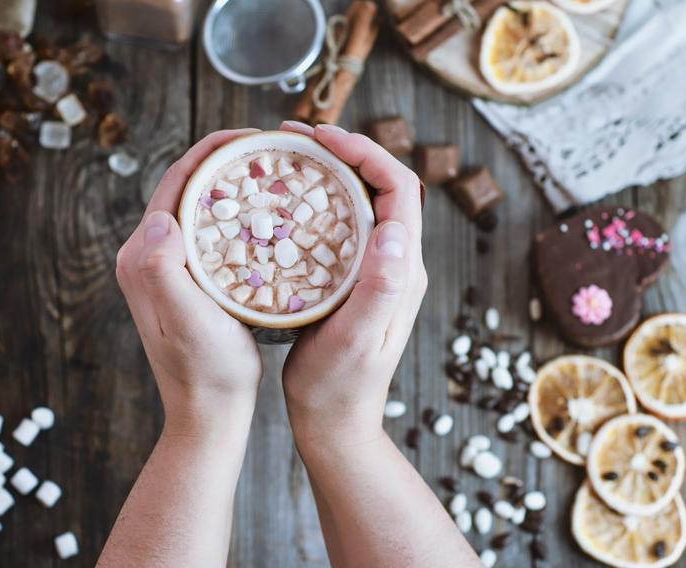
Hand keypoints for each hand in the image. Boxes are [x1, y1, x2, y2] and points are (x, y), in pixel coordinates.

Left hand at [116, 129, 263, 438]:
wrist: (208, 413)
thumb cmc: (205, 372)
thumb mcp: (188, 321)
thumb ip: (164, 270)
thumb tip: (160, 219)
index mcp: (142, 256)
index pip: (175, 182)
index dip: (212, 150)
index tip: (254, 135)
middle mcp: (147, 256)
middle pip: (186, 188)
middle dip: (226, 159)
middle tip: (273, 148)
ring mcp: (166, 268)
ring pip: (200, 207)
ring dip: (231, 183)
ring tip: (274, 171)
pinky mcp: (186, 281)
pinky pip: (210, 231)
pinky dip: (236, 213)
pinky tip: (267, 215)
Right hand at [280, 122, 427, 449]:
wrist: (334, 422)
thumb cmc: (339, 386)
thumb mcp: (357, 339)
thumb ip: (379, 288)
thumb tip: (393, 230)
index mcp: (401, 269)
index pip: (399, 188)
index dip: (366, 152)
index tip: (322, 138)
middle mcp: (394, 262)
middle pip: (380, 185)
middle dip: (344, 151)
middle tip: (295, 137)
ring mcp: (374, 270)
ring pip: (360, 201)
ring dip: (330, 171)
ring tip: (288, 157)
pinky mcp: (352, 280)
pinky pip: (342, 224)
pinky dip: (317, 200)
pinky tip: (284, 201)